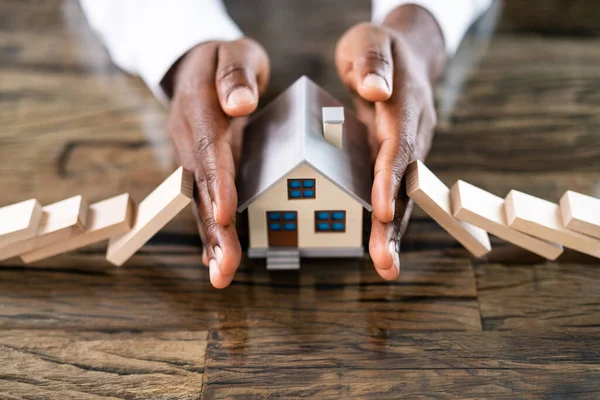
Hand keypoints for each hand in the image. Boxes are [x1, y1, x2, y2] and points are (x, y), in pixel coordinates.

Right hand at [166, 39, 269, 287]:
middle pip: (202, 187)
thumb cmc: (223, 60)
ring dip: (212, 240)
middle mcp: (190, 140)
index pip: (209, 150)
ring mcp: (192, 158)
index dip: (218, 183)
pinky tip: (215, 259)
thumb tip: (241, 104)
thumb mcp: (233, 52)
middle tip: (225, 267)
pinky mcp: (201, 170)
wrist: (197, 67)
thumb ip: (235, 74)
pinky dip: (210, 231)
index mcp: (199, 110)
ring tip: (221, 275)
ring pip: (200, 202)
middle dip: (214, 229)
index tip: (227, 214)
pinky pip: (203, 202)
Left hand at [335, 5, 444, 279]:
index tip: (381, 210)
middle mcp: (413, 133)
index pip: (398, 144)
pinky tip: (377, 249)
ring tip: (385, 267)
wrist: (403, 56)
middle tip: (385, 262)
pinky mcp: (396, 161)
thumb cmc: (378, 49)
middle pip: (406, 181)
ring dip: (393, 232)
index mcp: (406, 104)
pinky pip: (393, 192)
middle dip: (395, 223)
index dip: (390, 177)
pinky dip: (386, 222)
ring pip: (403, 194)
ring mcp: (407, 150)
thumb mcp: (369, 41)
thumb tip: (375, 89)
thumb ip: (372, 61)